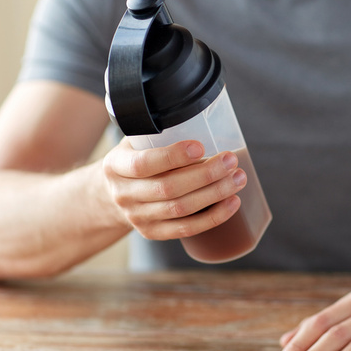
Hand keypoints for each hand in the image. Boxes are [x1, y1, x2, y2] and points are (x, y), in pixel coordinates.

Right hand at [102, 139, 246, 239]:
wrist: (112, 195)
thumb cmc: (135, 160)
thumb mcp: (134, 142)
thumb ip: (158, 133)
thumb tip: (204, 117)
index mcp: (116, 166)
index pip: (144, 163)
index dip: (173, 156)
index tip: (201, 146)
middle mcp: (124, 194)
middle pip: (168, 188)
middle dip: (205, 175)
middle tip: (231, 160)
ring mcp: (137, 217)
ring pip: (181, 209)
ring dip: (215, 194)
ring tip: (238, 179)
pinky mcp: (152, 233)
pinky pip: (186, 229)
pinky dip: (212, 217)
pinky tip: (232, 204)